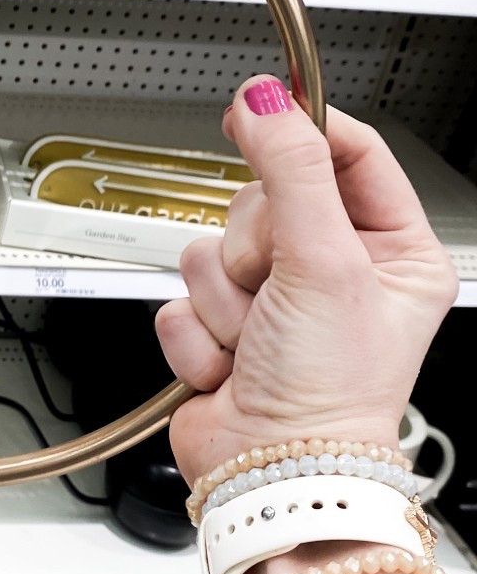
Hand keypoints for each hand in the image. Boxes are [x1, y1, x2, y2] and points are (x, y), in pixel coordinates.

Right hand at [154, 76, 456, 486]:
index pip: (349, 156)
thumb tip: (266, 99)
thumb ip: (292, 170)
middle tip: (277, 288)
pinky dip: (198, 332)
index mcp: (391, 252)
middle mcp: (334, 273)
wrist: (274, 474)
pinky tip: (231, 365)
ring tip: (257, 340)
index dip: (305, 132)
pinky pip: (182, 295)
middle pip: (265, 199)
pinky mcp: (221, 328)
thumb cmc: (331, 392)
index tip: (264, 109)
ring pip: (213, 246)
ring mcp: (274, 302)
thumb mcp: (325, 262)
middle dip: (256, 247)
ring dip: (225, 298)